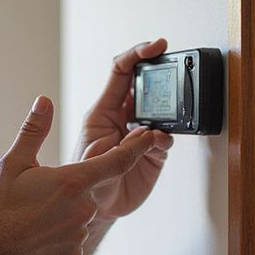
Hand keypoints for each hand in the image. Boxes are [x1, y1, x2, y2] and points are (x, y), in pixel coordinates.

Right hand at [0, 96, 156, 254]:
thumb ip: (34, 131)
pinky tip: (36, 236)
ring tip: (32, 219)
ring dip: (62, 213)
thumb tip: (44, 101)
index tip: (152, 137)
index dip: (138, 147)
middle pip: (88, 190)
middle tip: (37, 198)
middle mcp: (84, 208)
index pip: (117, 160)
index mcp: (73, 181)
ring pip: (79, 216)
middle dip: (69, 190)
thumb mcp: (12, 164)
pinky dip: (58, 235)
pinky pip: (72, 239)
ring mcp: (81, 234)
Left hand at [73, 39, 173, 222]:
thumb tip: (149, 134)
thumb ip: (121, 145)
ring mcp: (141, 134)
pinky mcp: (154, 152)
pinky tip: (157, 146)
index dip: (138, 54)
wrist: (95, 208)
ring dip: (165, 112)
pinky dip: (166, 139)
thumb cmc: (83, 178)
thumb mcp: (92, 157)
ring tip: (157, 126)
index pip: (122, 72)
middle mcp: (124, 118)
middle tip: (170, 79)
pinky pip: (167, 138)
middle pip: (146, 86)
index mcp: (104, 110)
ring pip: (161, 110)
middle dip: (159, 78)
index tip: (156, 47)